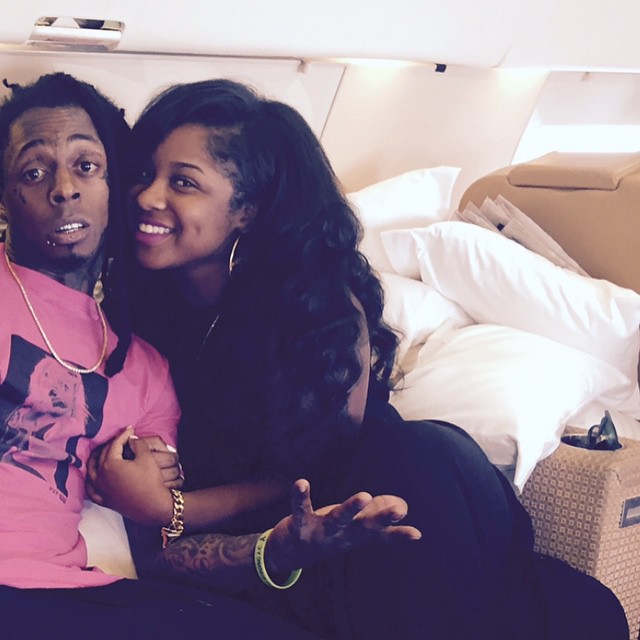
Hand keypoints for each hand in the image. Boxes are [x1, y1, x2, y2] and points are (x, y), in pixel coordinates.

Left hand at [85, 426, 174, 524]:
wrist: (154, 506)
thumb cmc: (151, 481)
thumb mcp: (147, 458)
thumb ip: (137, 444)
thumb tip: (131, 438)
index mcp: (110, 465)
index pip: (114, 445)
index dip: (123, 435)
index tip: (131, 429)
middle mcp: (101, 477)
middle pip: (102, 455)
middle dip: (111, 444)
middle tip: (121, 438)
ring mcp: (101, 490)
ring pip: (91, 472)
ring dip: (95, 460)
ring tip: (102, 453)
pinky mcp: (104, 500)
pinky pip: (92, 490)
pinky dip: (91, 481)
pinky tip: (94, 478)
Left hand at [267, 479, 421, 573]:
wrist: (289, 554)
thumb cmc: (327, 534)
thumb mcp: (353, 525)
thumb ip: (376, 514)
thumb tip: (402, 505)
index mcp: (355, 534)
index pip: (380, 535)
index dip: (398, 534)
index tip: (417, 534)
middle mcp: (341, 535)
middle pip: (363, 526)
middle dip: (381, 518)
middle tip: (399, 510)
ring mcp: (321, 532)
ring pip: (337, 519)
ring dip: (351, 508)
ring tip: (365, 496)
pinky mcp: (300, 525)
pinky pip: (300, 509)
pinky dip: (300, 497)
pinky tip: (301, 482)